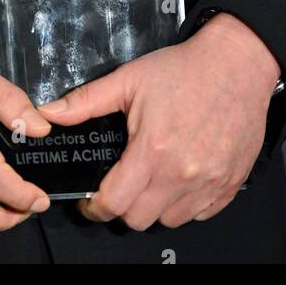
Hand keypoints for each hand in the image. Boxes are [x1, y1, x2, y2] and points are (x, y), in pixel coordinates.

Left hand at [36, 12, 280, 229]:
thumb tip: (47, 113)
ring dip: (155, 207)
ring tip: (151, 178)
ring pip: (170, 221)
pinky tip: (179, 178)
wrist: (237, 63)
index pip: (115, 204)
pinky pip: (200, 213)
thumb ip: (86, 101)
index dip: (95, 207)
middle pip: (139, 219)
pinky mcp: (229, 185)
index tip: (90, 200)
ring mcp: (209, 183)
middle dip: (122, 207)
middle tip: (120, 184)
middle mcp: (182, 174)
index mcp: (153, 150)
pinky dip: (185, 204)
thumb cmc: (184, 69)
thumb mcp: (129, 78)